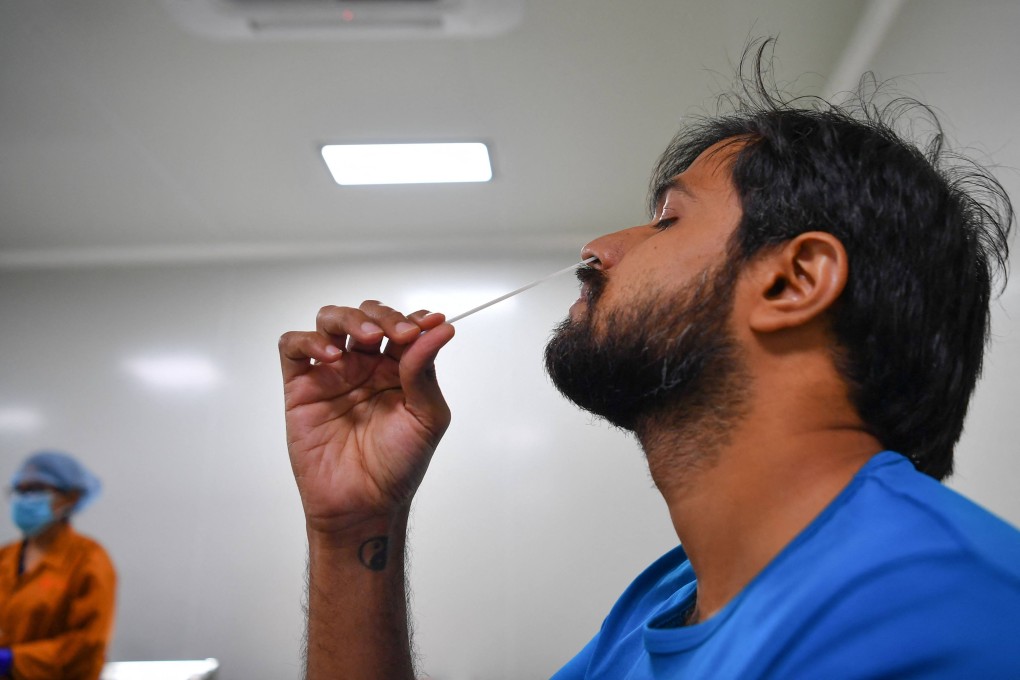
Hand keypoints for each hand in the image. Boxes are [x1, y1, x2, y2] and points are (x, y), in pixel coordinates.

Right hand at [279, 301, 454, 535]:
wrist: (364, 505)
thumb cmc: (398, 467)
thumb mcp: (427, 418)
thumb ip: (425, 372)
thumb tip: (439, 329)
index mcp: (398, 370)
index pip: (403, 328)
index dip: (414, 320)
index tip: (428, 324)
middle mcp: (365, 366)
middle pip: (367, 316)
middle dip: (384, 316)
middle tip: (398, 334)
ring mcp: (332, 374)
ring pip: (331, 321)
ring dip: (349, 319)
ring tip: (366, 338)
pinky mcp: (302, 387)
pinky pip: (294, 348)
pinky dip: (308, 341)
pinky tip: (330, 356)